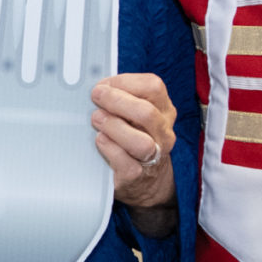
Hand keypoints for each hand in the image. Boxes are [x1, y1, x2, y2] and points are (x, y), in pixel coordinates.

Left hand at [91, 73, 177, 209]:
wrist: (146, 180)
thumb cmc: (133, 137)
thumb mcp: (135, 114)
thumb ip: (122, 98)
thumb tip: (96, 86)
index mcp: (164, 110)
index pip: (153, 87)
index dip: (125, 82)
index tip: (104, 84)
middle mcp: (163, 132)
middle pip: (147, 113)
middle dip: (117, 101)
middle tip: (96, 97)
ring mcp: (154, 155)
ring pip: (140, 142)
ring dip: (114, 126)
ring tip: (97, 120)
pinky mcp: (137, 175)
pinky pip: (125, 162)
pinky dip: (109, 148)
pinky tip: (100, 140)